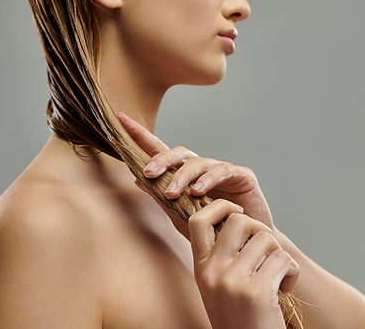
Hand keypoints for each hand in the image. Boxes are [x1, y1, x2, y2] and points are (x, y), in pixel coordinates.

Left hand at [117, 112, 274, 230]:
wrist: (244, 246)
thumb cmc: (211, 230)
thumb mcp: (180, 216)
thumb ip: (161, 199)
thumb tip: (136, 180)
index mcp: (184, 176)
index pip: (160, 150)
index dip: (140, 134)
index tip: (120, 118)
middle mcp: (202, 168)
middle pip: (178, 152)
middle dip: (161, 159)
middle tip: (148, 173)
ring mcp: (222, 170)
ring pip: (198, 162)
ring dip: (182, 176)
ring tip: (171, 193)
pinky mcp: (242, 176)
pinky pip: (222, 170)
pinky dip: (209, 180)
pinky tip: (198, 191)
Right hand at [188, 199, 298, 328]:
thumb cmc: (239, 318)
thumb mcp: (217, 286)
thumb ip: (220, 257)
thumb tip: (238, 219)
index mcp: (200, 268)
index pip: (198, 220)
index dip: (219, 207)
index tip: (237, 212)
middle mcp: (212, 271)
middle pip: (239, 221)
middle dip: (260, 229)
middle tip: (266, 248)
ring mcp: (232, 281)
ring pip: (266, 239)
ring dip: (280, 254)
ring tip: (279, 274)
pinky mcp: (256, 292)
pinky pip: (282, 260)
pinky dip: (292, 272)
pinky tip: (286, 287)